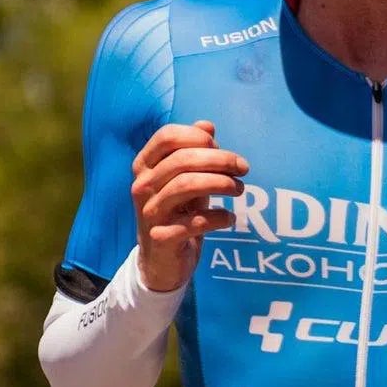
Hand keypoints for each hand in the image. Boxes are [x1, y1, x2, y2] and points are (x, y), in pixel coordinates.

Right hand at [131, 120, 248, 291]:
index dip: (197, 136)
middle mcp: (142, 186)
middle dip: (219, 160)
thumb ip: (194, 152)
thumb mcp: (185, 180)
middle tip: (244, 168)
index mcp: (144, 166)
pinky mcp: (162, 238)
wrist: (161, 262)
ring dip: (221, 184)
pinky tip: (230, 218)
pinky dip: (219, 217)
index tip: (220, 146)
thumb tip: (207, 124)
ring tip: (240, 189)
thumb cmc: (177, 213)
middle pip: (182, 160)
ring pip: (186, 186)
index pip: (167, 136)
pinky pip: (195, 222)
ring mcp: (149, 212)